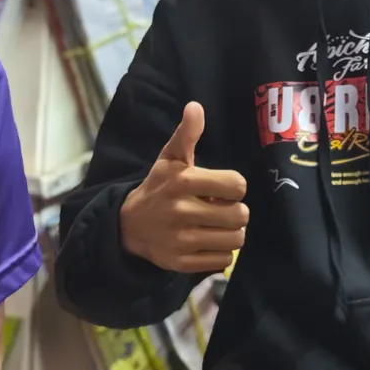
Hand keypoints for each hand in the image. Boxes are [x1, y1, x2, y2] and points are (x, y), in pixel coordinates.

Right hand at [118, 103, 247, 274]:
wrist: (129, 225)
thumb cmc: (159, 187)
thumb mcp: (170, 159)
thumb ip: (187, 133)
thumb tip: (195, 106)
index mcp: (184, 181)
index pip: (238, 186)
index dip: (234, 187)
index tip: (222, 189)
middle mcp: (182, 210)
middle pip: (241, 216)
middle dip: (236, 212)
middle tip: (222, 209)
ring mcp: (181, 239)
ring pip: (236, 240)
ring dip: (231, 233)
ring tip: (217, 226)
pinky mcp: (181, 263)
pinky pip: (223, 261)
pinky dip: (221, 253)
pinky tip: (208, 241)